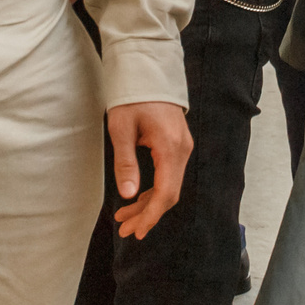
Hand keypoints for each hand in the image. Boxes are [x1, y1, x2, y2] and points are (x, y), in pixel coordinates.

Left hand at [106, 101, 191, 240]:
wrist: (147, 72)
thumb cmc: (132, 97)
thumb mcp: (121, 129)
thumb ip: (126, 163)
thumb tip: (128, 195)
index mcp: (170, 147)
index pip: (166, 192)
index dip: (151, 215)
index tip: (136, 231)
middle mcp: (182, 150)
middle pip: (169, 194)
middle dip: (147, 214)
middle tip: (124, 229)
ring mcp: (182, 147)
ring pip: (169, 186)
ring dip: (148, 204)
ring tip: (125, 218)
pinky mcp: (177, 145)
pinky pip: (169, 175)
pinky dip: (154, 190)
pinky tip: (137, 198)